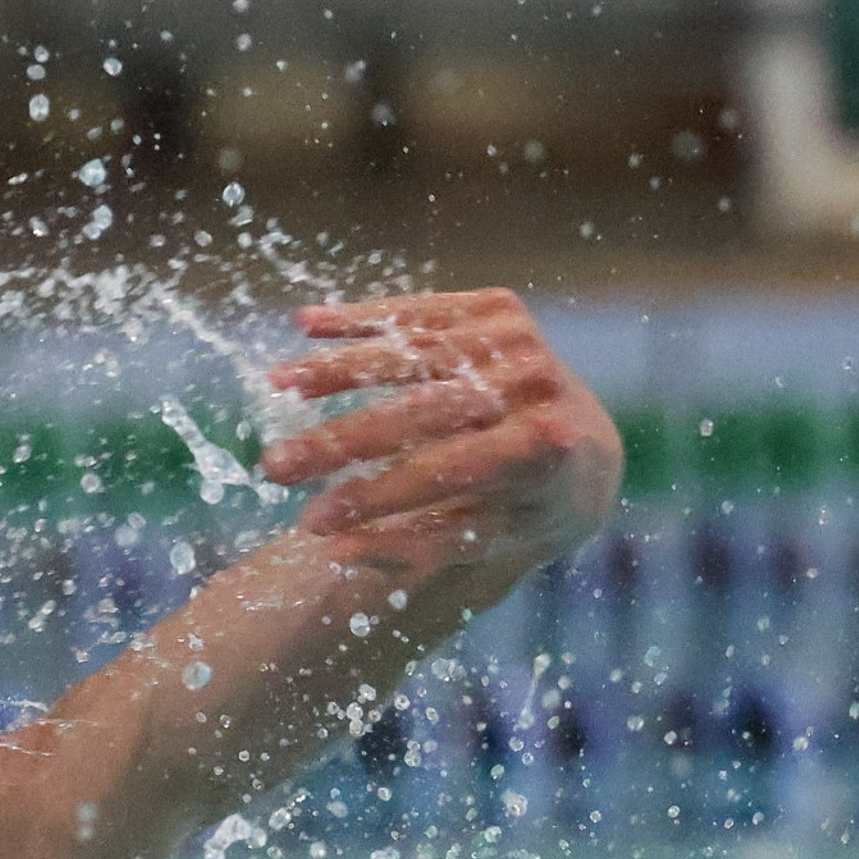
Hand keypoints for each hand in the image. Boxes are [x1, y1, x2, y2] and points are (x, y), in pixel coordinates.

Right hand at [257, 289, 621, 589]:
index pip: (441, 473)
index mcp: (539, 450)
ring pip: (412, 352)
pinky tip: (305, 324)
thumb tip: (332, 551)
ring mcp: (520, 339)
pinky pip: (419, 311)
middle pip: (420, 413)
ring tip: (278, 384)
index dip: (373, 500)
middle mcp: (534, 386)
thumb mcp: (484, 537)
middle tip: (274, 466)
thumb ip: (416, 544)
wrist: (583, 448)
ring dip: (338, 368)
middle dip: (339, 443)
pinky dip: (362, 320)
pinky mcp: (501, 307)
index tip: (309, 526)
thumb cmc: (522, 508)